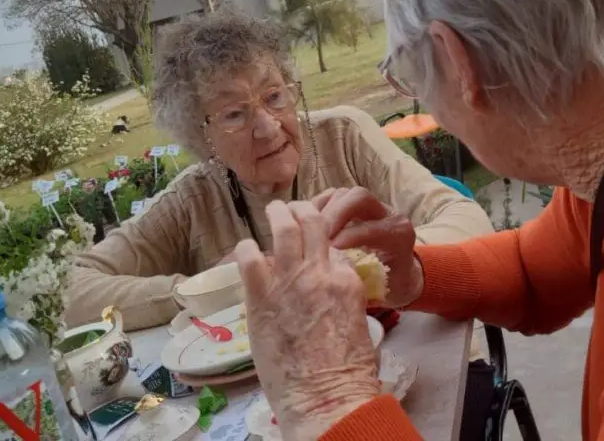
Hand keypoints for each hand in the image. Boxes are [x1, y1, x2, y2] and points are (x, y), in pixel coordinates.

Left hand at [233, 201, 380, 439]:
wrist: (325, 395)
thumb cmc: (346, 371)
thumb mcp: (357, 323)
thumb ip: (343, 298)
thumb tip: (328, 292)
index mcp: (347, 280)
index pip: (333, 247)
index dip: (322, 243)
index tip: (314, 246)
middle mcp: (320, 272)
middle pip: (311, 223)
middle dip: (300, 210)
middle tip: (291, 208)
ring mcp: (290, 281)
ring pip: (283, 229)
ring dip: (277, 215)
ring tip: (272, 210)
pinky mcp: (261, 297)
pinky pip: (250, 258)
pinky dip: (246, 248)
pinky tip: (245, 248)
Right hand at [317, 187, 423, 308]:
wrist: (400, 275)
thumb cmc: (390, 284)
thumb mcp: (382, 287)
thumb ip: (363, 279)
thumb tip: (335, 279)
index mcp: (399, 234)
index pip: (372, 227)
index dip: (350, 236)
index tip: (331, 249)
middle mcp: (387, 214)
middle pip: (359, 198)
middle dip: (335, 215)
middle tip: (316, 236)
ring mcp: (369, 205)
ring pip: (343, 195)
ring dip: (322, 212)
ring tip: (307, 232)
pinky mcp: (353, 205)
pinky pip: (332, 197)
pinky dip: (317, 208)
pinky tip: (306, 226)